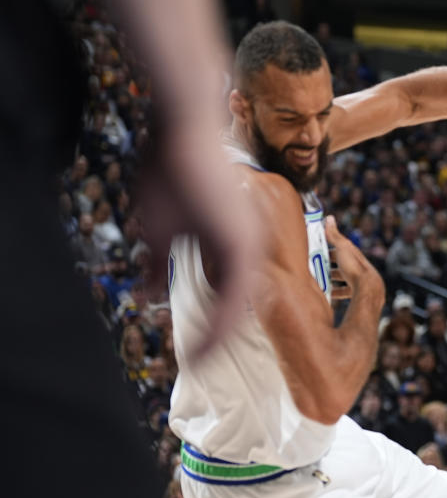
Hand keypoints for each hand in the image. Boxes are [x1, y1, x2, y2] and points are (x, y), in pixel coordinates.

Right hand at [140, 109, 261, 360]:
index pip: (230, 298)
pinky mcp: (243, 244)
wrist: (190, 133)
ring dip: (218, 339)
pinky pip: (236, 297)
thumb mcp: (163, 229)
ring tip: (200, 363)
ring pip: (238, 309)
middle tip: (199, 364)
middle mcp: (250, 248)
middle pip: (237, 308)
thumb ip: (159, 264)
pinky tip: (207, 344)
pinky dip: (220, 324)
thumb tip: (146, 297)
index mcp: (236, 245)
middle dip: (216, 339)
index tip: (198, 352)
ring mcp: (251, 247)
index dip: (214, 328)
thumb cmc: (176, 172)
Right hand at [324, 216, 383, 297]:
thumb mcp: (342, 247)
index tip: (316, 250)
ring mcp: (357, 279)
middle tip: (315, 266)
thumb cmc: (355, 266)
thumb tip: (329, 218)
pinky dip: (335, 292)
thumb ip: (334, 235)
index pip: (339, 248)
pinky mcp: (356, 291)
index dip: (328, 248)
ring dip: (331, 278)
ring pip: (342, 277)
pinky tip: (327, 293)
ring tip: (318, 280)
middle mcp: (356, 265)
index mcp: (352, 254)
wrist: (368, 289)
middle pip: (340, 264)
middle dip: (329, 265)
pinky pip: (344, 291)